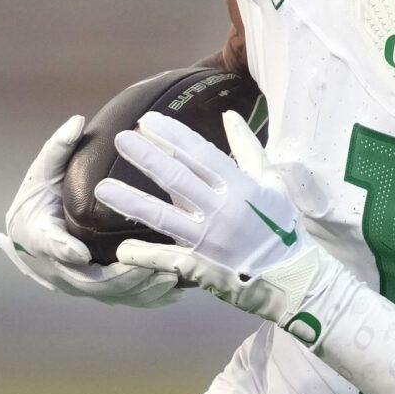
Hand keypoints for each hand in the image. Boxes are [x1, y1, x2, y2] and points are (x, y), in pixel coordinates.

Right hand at [0, 114, 183, 308]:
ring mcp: (77, 284)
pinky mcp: (97, 291)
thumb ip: (58, 149)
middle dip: (117, 277)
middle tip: (147, 265)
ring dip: (139, 290)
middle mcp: (55, 268)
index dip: (62, 251)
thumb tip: (77, 121)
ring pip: (108, 295)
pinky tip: (176, 288)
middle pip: (86, 281)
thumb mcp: (43, 173)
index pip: (47, 246)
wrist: (30, 233)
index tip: (79, 251)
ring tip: (171, 276)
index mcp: (35, 236)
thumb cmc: (40, 197)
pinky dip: (148, 297)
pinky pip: (123, 299)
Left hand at [96, 111, 330, 333]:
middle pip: (177, 178)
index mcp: (240, 187)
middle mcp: (221, 210)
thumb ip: (248, 149)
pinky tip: (122, 248)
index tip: (149, 120)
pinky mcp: (200, 265)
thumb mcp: (271, 183)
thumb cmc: (282, 227)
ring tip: (103, 187)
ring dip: (131, 201)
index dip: (173, 136)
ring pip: (162, 216)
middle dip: (147, 156)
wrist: (292, 277)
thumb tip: (230, 117)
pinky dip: (143, 253)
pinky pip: (166, 258)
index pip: (200, 155)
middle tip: (121, 138)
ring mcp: (208, 239)